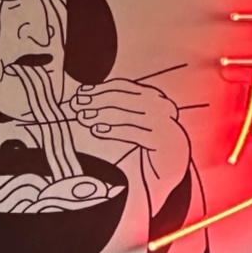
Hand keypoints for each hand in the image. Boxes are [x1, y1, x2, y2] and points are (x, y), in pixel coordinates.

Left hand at [70, 78, 189, 190]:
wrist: (174, 166)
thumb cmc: (150, 139)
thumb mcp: (136, 119)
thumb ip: (119, 107)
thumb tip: (87, 95)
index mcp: (156, 97)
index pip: (126, 86)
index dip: (101, 87)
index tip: (81, 92)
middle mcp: (163, 108)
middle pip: (126, 98)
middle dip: (98, 99)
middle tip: (77, 104)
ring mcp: (165, 125)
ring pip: (129, 115)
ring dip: (102, 114)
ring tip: (83, 117)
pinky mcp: (163, 144)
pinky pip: (134, 133)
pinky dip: (114, 130)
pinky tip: (97, 130)